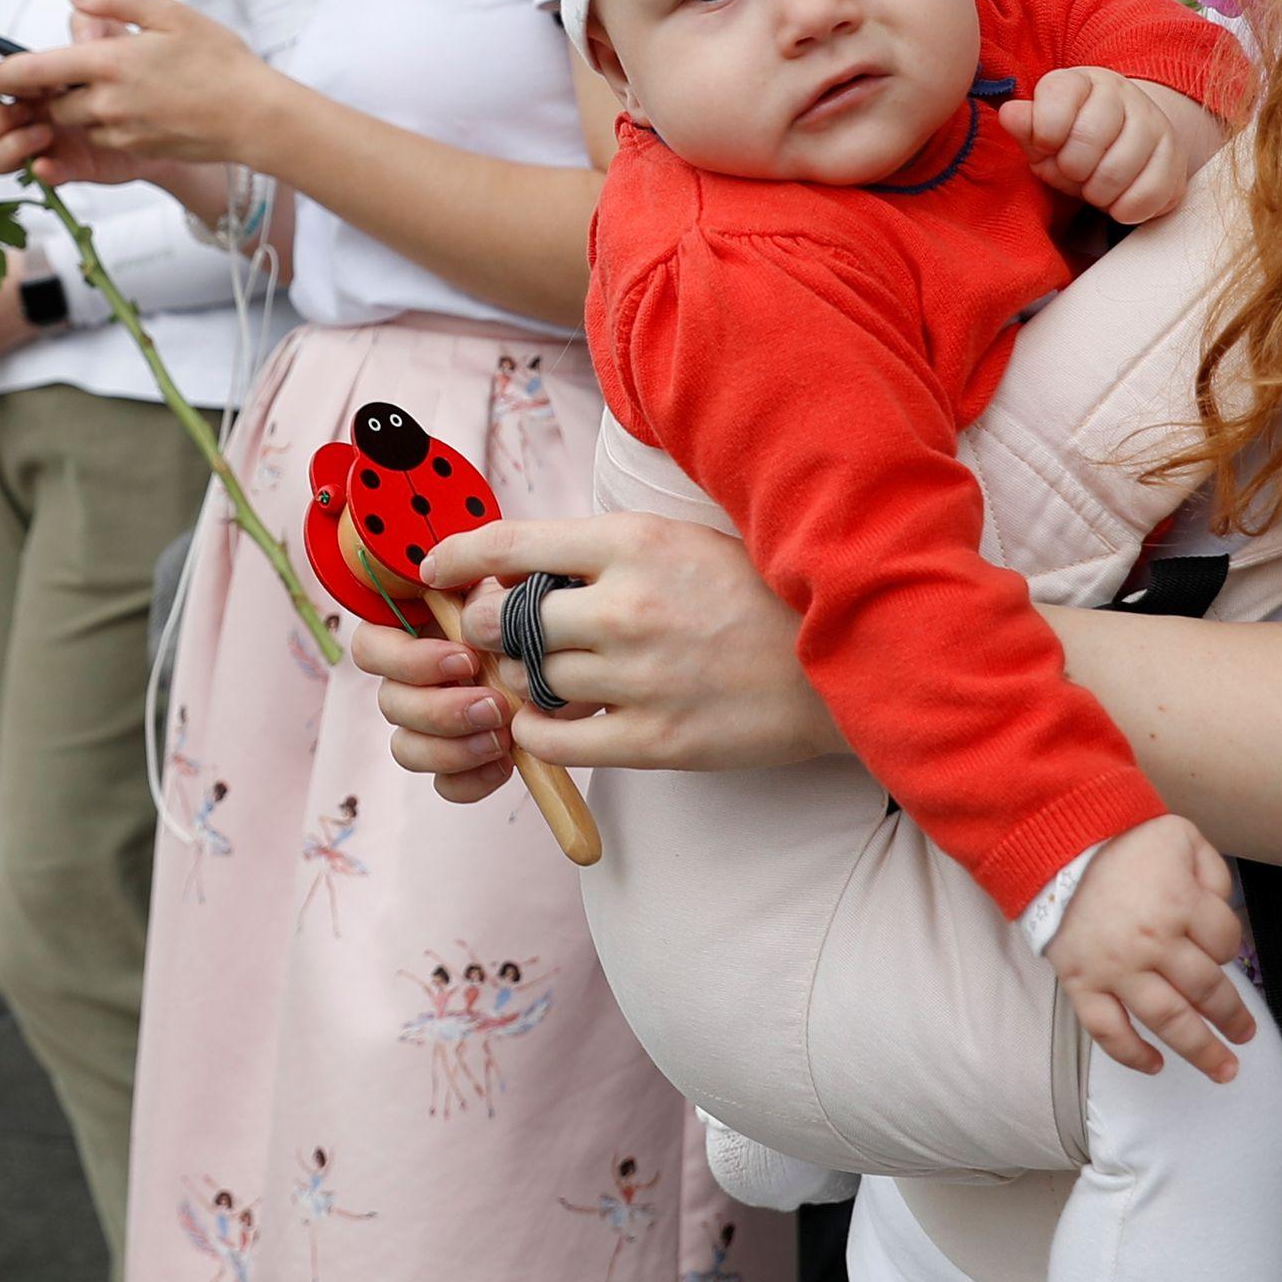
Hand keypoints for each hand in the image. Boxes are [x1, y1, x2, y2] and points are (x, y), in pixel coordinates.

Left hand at [0, 0, 268, 180]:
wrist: (254, 115)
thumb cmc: (218, 59)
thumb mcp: (171, 13)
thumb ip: (117, 1)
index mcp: (109, 63)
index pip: (35, 70)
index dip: (5, 73)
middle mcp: (106, 102)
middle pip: (52, 102)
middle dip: (56, 90)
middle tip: (80, 71)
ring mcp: (119, 131)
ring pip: (75, 123)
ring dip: (81, 109)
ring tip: (118, 87)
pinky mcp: (134, 150)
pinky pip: (102, 139)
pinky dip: (105, 125)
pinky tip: (138, 108)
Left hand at [358, 515, 842, 796]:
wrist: (847, 664)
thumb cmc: (760, 594)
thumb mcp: (684, 540)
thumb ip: (606, 550)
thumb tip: (519, 564)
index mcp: (635, 542)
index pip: (513, 543)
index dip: (459, 555)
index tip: (434, 567)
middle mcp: (629, 606)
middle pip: (508, 620)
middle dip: (491, 628)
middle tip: (502, 633)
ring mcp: (642, 677)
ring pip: (530, 681)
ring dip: (520, 680)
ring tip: (542, 675)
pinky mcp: (657, 741)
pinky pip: (558, 739)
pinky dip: (539, 730)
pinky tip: (551, 718)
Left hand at [996, 69, 1222, 220]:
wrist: (1123, 149)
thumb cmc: (1071, 143)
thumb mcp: (1041, 136)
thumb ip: (1025, 126)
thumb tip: (1010, 114)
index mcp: (1080, 81)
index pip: (1058, 96)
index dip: (1045, 132)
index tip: (1045, 146)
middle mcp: (1121, 93)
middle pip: (1089, 137)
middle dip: (1071, 168)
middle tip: (1073, 172)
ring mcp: (1153, 122)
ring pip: (1118, 170)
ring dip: (1097, 192)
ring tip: (1094, 187)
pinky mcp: (1175, 156)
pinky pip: (1149, 193)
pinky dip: (1125, 208)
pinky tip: (1118, 201)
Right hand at [1039, 813, 1256, 1082]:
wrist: (1054, 843)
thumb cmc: (1122, 841)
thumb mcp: (1180, 836)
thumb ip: (1212, 870)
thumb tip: (1222, 907)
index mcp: (1181, 904)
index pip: (1226, 942)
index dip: (1230, 947)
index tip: (1220, 949)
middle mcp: (1153, 942)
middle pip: (1207, 991)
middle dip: (1233, 1018)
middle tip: (1246, 1036)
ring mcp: (1115, 968)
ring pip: (1167, 1020)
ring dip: (1201, 1050)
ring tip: (1224, 1069)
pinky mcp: (1081, 982)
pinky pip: (1107, 1030)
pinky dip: (1131, 1054)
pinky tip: (1154, 1065)